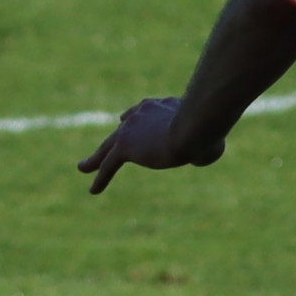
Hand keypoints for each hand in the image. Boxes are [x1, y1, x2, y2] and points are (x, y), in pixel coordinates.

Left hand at [77, 96, 214, 194]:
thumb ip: (205, 144)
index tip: (127, 120)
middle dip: (116, 134)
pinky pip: (108, 164)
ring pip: (109, 146)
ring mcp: (131, 128)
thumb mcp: (211, 138)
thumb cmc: (209, 131)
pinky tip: (93, 190)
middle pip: (124, 126)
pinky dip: (100, 177)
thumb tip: (203, 154)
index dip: (138, 118)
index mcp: (162, 106)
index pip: (145, 112)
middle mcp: (143, 112)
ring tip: (83, 167)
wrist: (193, 126)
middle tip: (108, 143)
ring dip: (96, 158)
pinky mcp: (124, 146)